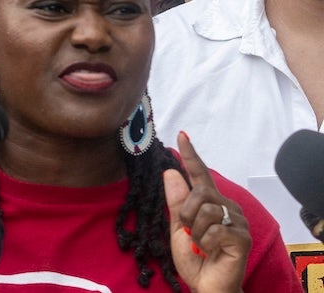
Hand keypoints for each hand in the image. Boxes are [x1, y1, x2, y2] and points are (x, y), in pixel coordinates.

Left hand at [164, 132, 249, 292]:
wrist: (206, 284)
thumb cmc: (194, 257)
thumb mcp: (177, 227)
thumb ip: (176, 201)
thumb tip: (170, 171)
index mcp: (210, 201)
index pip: (200, 174)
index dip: (190, 155)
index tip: (181, 135)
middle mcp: (226, 206)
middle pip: (199, 191)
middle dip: (186, 213)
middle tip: (189, 232)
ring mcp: (236, 220)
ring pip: (206, 210)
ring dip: (195, 231)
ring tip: (201, 244)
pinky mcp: (242, 236)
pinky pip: (215, 230)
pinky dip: (206, 243)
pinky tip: (211, 251)